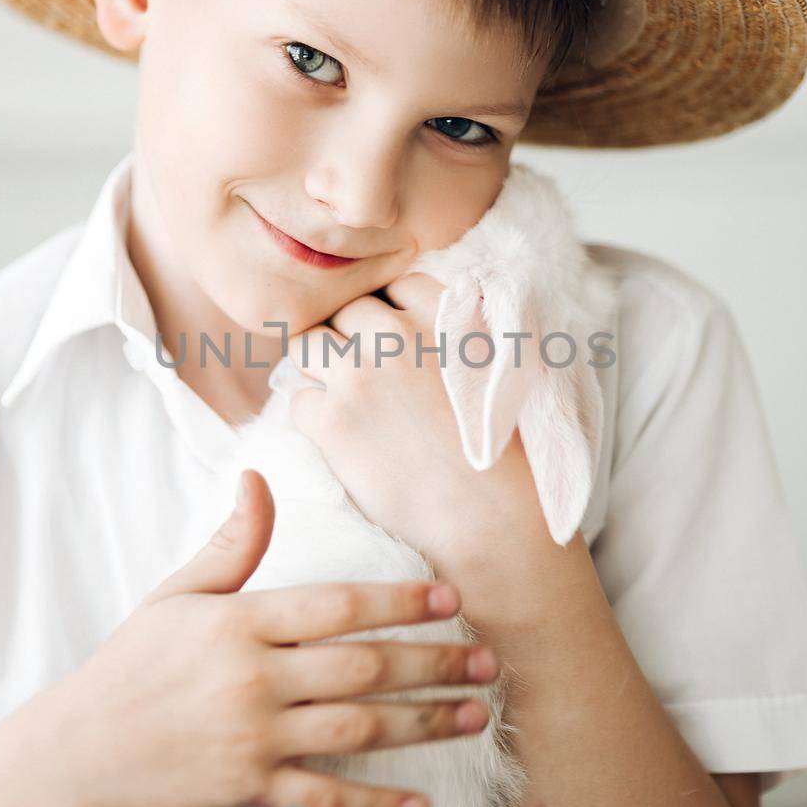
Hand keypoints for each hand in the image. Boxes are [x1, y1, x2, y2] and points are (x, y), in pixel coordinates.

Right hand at [49, 470, 498, 806]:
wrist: (80, 753)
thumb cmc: (133, 665)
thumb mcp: (177, 595)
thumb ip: (232, 544)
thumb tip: (257, 478)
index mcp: (241, 623)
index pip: (338, 606)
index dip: (400, 600)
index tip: (450, 599)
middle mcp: (253, 679)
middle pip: (363, 667)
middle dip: (433, 663)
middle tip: (489, 661)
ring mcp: (253, 739)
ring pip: (358, 730)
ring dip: (424, 724)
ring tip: (475, 716)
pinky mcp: (248, 792)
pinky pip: (324, 800)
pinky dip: (374, 804)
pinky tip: (421, 803)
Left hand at [287, 274, 558, 599]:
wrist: (492, 523)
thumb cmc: (509, 457)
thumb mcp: (504, 370)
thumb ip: (469, 329)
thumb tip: (439, 308)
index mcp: (447, 318)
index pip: (398, 283)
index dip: (391, 312)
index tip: (396, 342)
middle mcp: (399, 336)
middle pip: (348, 311)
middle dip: (351, 338)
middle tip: (364, 377)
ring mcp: (360, 376)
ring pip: (307, 345)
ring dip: (319, 368)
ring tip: (342, 401)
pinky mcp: (332, 422)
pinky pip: (297, 400)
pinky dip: (312, 418)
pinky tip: (340, 441)